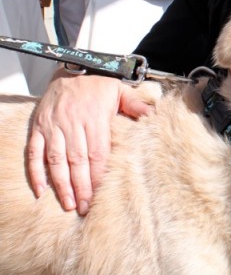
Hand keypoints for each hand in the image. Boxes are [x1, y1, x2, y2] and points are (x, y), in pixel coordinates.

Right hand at [27, 70, 154, 214]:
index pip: (97, 152)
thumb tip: (153, 114)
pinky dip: (36, 172)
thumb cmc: (98, 83)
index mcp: (94, 116)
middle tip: (86, 207)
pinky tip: (41, 191)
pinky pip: (34, 152)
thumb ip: (135, 103)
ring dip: (62, 184)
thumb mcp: (120, 88)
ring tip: (69, 204)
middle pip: (77, 160)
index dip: (98, 174)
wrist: (71, 67)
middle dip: (81, 186)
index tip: (101, 193)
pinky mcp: (38, 127)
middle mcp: (71, 122)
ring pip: (56, 159)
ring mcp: (53, 126)